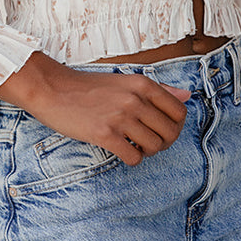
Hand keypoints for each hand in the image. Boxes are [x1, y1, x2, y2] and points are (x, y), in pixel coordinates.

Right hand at [0, 51, 190, 165]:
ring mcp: (120, 117)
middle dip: (162, 143)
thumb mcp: (125, 81)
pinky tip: (122, 151)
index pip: (179, 112)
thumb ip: (157, 90)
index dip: (175, 126)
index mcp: (142, 84)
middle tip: (147, 142)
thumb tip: (188, 95)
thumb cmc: (88, 87)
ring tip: (134, 146)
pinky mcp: (104, 134)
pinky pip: (134, 157)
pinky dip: (132, 159)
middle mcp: (134, 100)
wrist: (53, 90)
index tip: (161, 130)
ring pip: (154, 147)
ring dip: (147, 152)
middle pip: (170, 133)